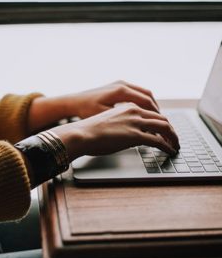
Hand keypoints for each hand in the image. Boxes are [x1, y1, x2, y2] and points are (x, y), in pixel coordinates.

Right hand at [50, 103, 179, 161]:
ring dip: (173, 137)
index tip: (164, 130)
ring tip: (175, 145)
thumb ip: (122, 125)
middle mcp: (134, 111)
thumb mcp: (109, 122)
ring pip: (164, 127)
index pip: (152, 113)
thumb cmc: (90, 130)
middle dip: (171, 130)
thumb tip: (128, 135)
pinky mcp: (135, 136)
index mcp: (128, 106)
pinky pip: (158, 141)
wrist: (81, 133)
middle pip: (162, 118)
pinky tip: (170, 151)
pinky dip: (167, 146)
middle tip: (174, 138)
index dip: (161, 122)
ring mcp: (136, 123)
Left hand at [68, 80, 158, 118]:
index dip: (155, 114)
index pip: (146, 101)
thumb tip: (140, 128)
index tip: (161, 124)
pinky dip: (142, 102)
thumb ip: (123, 120)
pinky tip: (143, 112)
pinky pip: (135, 93)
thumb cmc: (86, 110)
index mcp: (120, 91)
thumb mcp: (105, 117)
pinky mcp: (116, 86)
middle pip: (147, 95)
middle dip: (156, 109)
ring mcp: (119, 84)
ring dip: (150, 105)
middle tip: (161, 122)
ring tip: (155, 118)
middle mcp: (122, 84)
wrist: (73, 102)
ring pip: (143, 93)